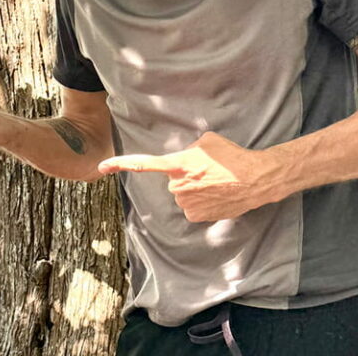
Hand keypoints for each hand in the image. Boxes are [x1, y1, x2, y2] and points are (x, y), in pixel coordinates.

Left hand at [98, 132, 285, 221]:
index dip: (120, 164)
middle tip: (206, 173)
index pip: (144, 164)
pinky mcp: (195, 216)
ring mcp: (186, 203)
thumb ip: (188, 149)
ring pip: (183, 195)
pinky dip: (202, 203)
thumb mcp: (207, 142)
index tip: (102, 166)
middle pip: (172, 181)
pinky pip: (192, 208)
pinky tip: (217, 195)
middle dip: (185, 177)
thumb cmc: (232, 156)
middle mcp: (177, 185)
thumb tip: (184, 157)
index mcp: (177, 164)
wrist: (254, 179)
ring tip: (215, 183)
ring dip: (195, 190)